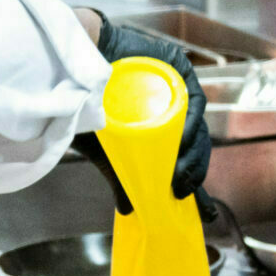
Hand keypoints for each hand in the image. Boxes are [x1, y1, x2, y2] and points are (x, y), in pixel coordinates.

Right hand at [72, 18, 213, 216]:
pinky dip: (191, 122)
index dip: (195, 179)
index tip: (205, 211)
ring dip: (192, 152)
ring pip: (196, 125)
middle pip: (195, 143)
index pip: (186, 156)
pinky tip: (180, 141)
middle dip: (193, 171)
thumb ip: (121, 178)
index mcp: (160, 126)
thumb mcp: (105, 149)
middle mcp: (172, 108)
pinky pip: (191, 98)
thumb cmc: (84, 103)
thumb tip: (129, 211)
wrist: (70, 64)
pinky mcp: (175, 67)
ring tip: (179, 172)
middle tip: (183, 190)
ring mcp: (175, 89)